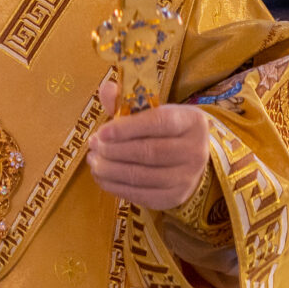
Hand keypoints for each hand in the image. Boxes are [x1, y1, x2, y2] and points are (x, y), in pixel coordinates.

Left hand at [87, 84, 211, 209]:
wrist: (190, 158)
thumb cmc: (166, 129)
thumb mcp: (153, 110)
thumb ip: (128, 100)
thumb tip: (106, 89)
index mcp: (191, 121)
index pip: (159, 123)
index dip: (127, 128)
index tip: (101, 132)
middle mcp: (195, 151)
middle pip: (149, 152)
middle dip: (114, 150)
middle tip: (93, 145)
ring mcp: (187, 178)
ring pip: (141, 176)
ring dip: (110, 169)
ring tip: (93, 160)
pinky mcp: (174, 198)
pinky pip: (140, 195)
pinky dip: (116, 186)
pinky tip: (102, 177)